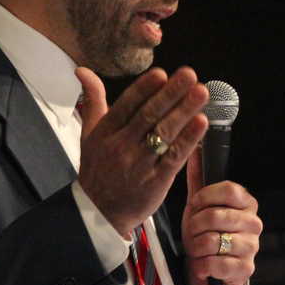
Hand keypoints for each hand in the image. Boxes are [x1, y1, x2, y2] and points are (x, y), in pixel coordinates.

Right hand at [75, 66, 208, 237]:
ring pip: (163, 134)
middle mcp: (121, 146)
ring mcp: (139, 164)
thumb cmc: (97, 170)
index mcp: (105, 132)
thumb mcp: (89, 134)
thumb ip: (93, 100)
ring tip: (201, 93)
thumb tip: (82, 71)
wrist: (98, 213)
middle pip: (148, 116)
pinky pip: (174, 157)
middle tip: (189, 75)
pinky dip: (188, 140)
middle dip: (170, 93)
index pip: (126, 105)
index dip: (144, 88)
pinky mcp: (156, 181)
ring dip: (184, 112)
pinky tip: (201, 123)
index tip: (161, 73)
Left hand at [181, 147, 261, 284]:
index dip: (205, 197)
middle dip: (194, 226)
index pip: (229, 189)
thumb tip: (195, 147)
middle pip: (217, 215)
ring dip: (196, 247)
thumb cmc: (205, 233)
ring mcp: (252, 247)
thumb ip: (198, 178)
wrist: (209, 270)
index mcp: (246, 203)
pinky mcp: (246, 268)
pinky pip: (218, 263)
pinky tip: (203, 265)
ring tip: (196, 249)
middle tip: (191, 232)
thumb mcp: (199, 206)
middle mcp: (254, 223)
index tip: (194, 205)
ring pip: (214, 241)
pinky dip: (202, 266)